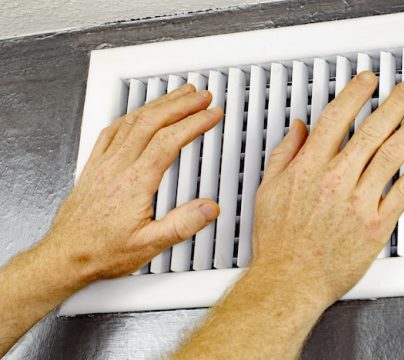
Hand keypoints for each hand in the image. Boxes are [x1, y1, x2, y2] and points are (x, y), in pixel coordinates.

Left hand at [43, 84, 222, 284]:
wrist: (65, 256)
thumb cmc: (102, 252)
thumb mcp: (149, 246)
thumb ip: (182, 225)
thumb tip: (209, 208)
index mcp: (135, 183)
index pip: (169, 141)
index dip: (194, 123)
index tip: (211, 114)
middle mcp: (117, 167)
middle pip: (152, 122)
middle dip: (181, 104)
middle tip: (201, 97)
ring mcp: (103, 164)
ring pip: (132, 121)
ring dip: (159, 104)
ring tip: (179, 95)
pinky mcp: (93, 166)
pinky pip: (111, 130)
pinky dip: (131, 115)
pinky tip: (139, 113)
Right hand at [250, 71, 403, 305]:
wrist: (289, 282)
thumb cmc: (280, 243)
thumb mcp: (268, 190)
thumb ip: (285, 154)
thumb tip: (298, 129)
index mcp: (308, 168)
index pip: (336, 119)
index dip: (355, 95)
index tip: (368, 82)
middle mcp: (335, 181)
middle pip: (370, 131)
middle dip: (394, 104)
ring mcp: (357, 202)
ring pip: (390, 155)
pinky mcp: (375, 225)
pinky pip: (403, 190)